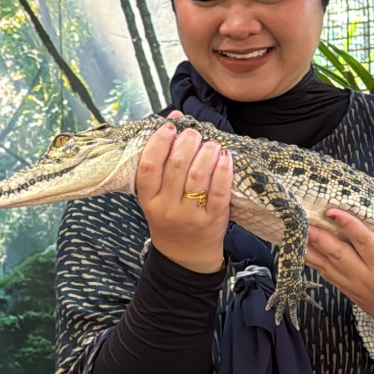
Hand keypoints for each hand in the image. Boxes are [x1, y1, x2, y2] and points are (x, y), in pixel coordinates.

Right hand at [136, 110, 232, 272]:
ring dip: (206, 153)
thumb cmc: (170, 217)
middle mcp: (166, 208)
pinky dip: (223, 170)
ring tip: (212, 144)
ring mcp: (189, 215)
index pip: (149, 166)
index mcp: (148, 199)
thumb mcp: (157, 195)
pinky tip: (225, 157)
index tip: (171, 127)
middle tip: (195, 133)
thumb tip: (175, 116)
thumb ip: (162, 159)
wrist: (185, 256)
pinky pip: (218, 191)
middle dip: (188, 142)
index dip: (159, 142)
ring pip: (197, 177)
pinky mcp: (212, 220)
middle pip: (176, 167)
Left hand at [305, 208, 373, 338]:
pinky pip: (326, 275)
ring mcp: (353, 286)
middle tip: (303, 219)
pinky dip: (313, 262)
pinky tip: (302, 250)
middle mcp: (364, 277)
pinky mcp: (347, 291)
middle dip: (318, 236)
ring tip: (295, 231)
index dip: (347, 224)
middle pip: (337, 254)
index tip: (332, 211)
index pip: (363, 242)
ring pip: (326, 265)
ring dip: (309, 248)